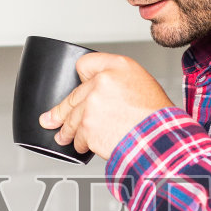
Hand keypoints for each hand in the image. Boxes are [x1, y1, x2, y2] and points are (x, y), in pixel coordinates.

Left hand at [39, 53, 171, 159]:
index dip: (82, 76)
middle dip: (60, 111)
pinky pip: (78, 137)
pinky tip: (85, 146)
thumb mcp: (143, 83)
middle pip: (73, 96)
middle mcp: (102, 82)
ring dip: (67, 130)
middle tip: (51, 118)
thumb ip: (119, 82)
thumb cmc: (157, 115)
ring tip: (63, 137)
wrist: (160, 138)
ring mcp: (92, 105)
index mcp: (118, 66)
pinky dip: (81, 144)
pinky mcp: (87, 127)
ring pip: (72, 118)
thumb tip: (102, 93)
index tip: (77, 84)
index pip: (86, 64)